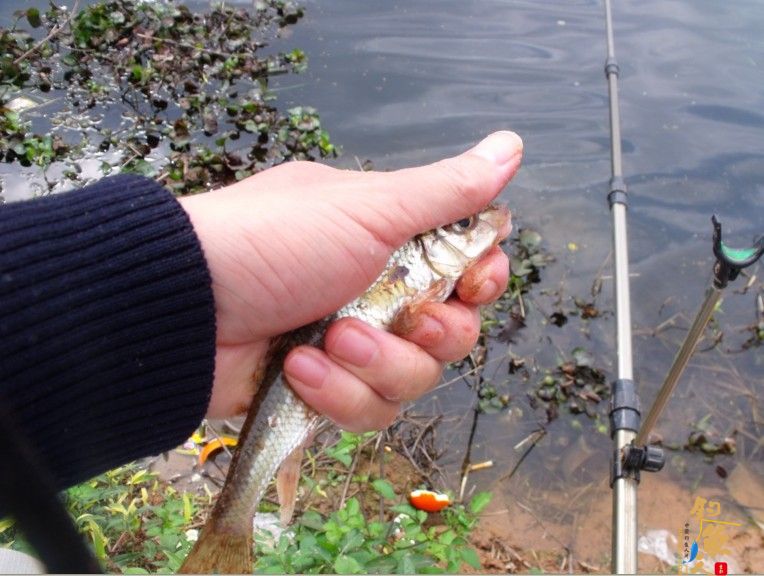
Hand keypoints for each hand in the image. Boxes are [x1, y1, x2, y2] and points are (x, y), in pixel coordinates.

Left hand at [178, 131, 522, 430]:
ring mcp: (350, 347)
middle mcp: (377, 294)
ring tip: (327, 343)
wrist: (180, 306)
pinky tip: (299, 371)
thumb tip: (510, 148)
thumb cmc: (270, 241)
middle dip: (432, 334)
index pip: (466, 268)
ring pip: (413, 382)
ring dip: (376, 366)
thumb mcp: (366, 207)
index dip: (481, 282)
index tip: (474, 284)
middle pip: (452, 335)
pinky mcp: (323, 393)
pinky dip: (337, 396)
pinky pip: (367, 412)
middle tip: (402, 318)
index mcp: (390, 242)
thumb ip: (444, 190)